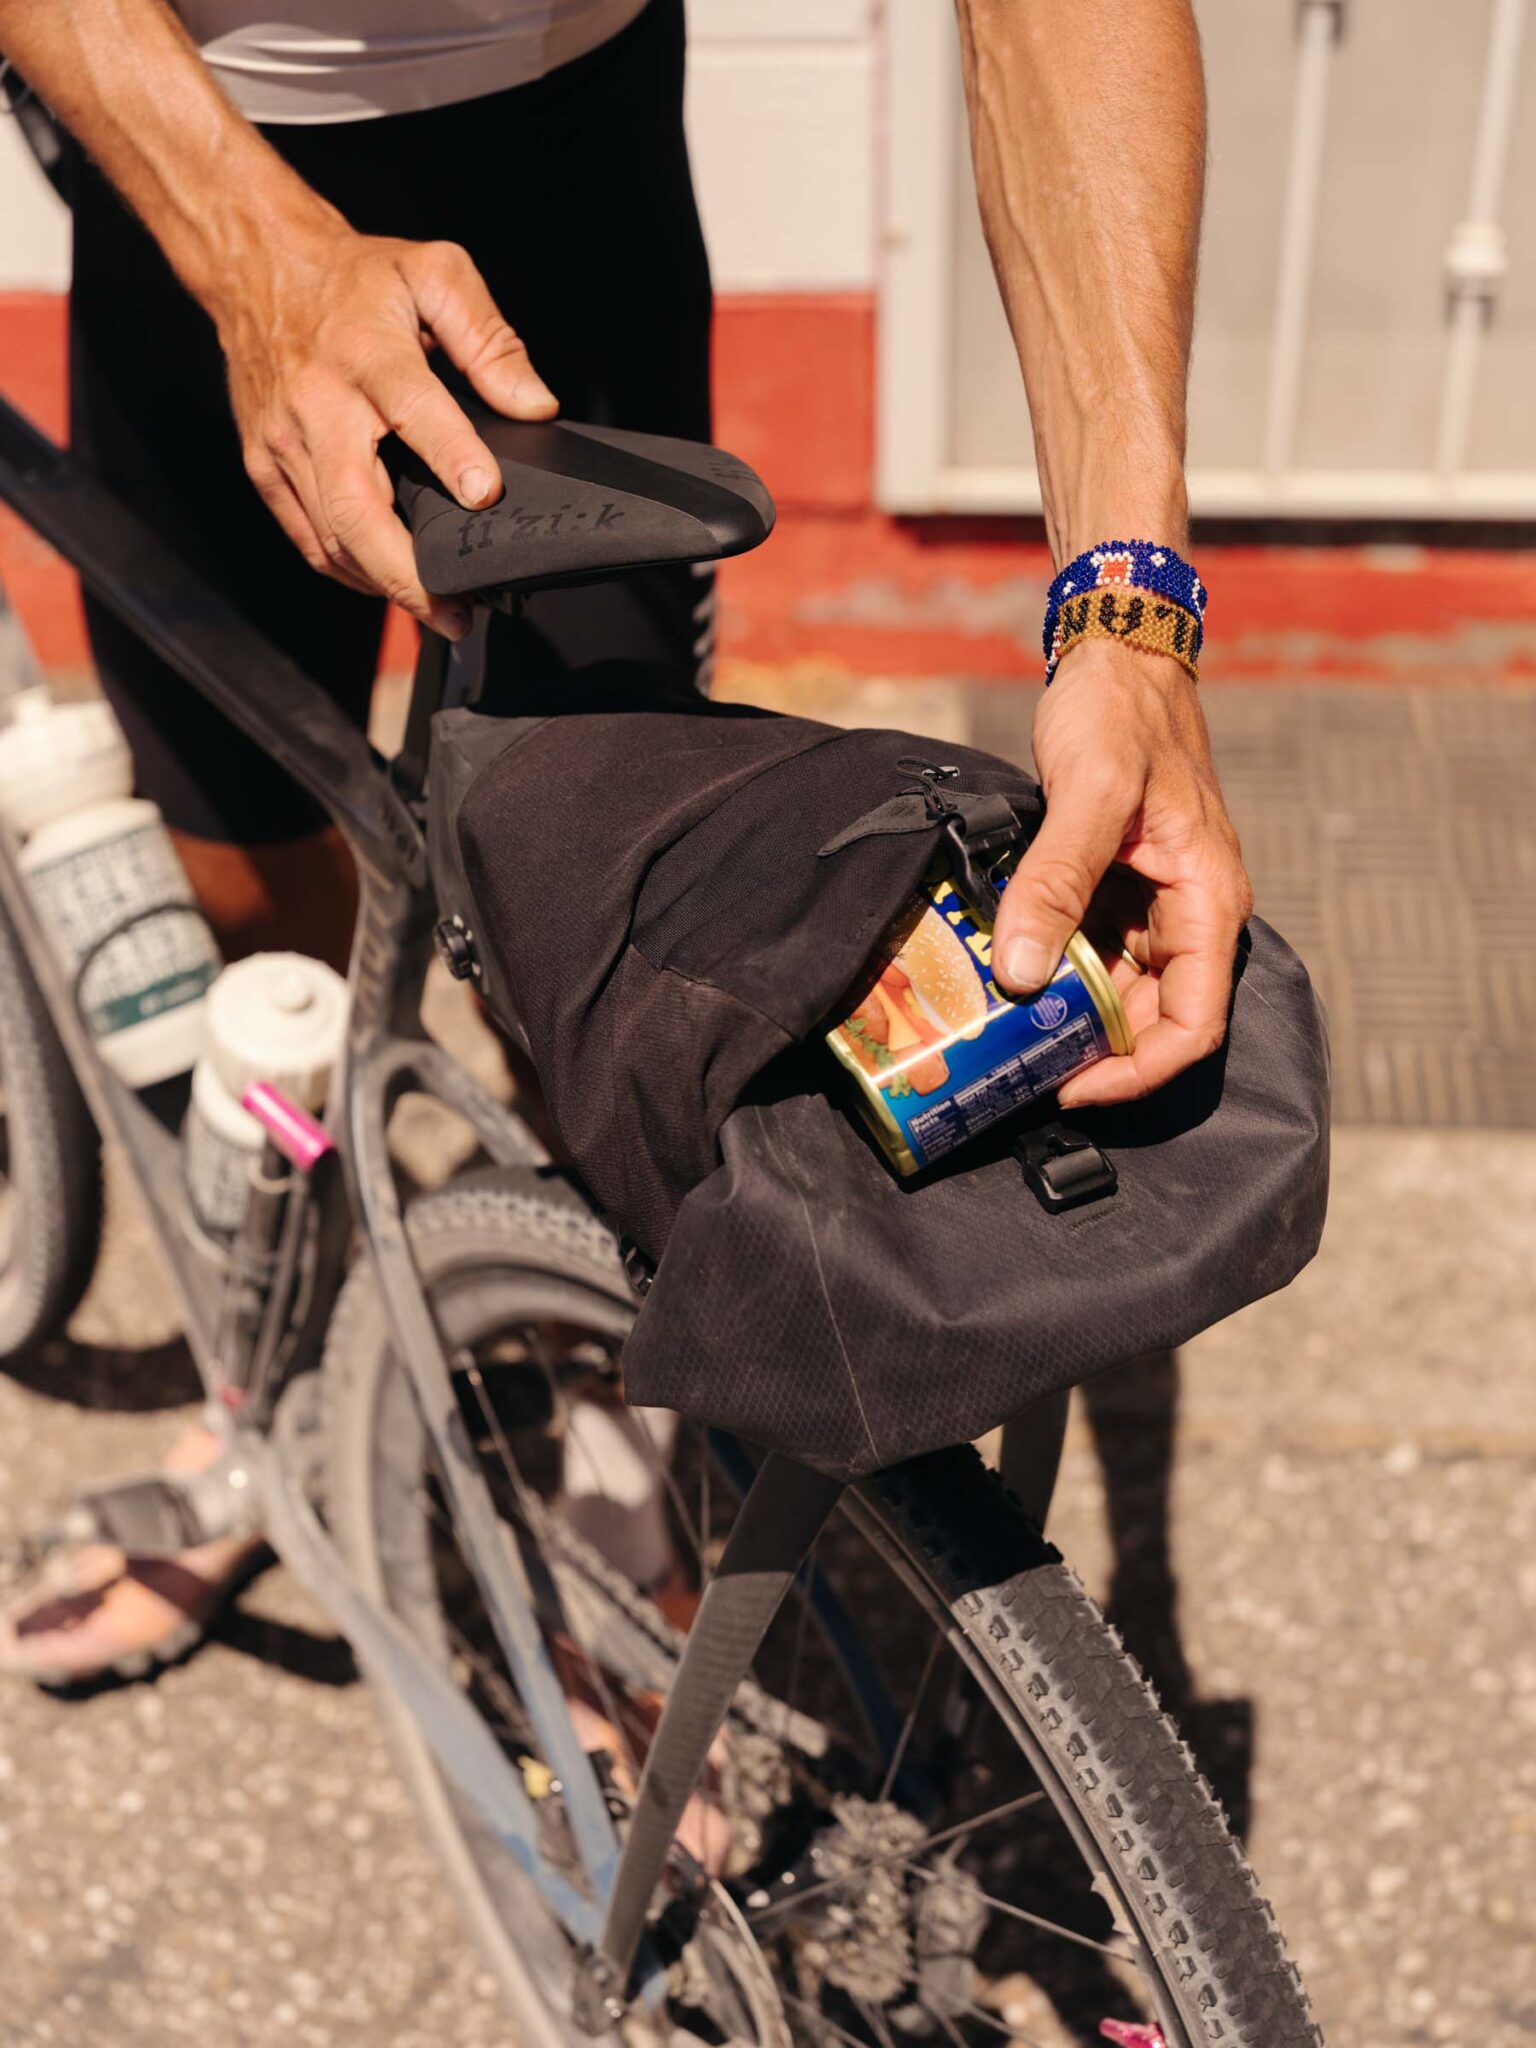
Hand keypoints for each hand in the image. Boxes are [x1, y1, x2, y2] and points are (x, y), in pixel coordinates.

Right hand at [216, 225, 557, 637]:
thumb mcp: (435, 273)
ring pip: (332, 538)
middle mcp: (318, 406)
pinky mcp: (264, 467)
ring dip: (384, 586)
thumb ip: (489, 337)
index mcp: (367, 353)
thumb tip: (535, 404)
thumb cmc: (356, 279)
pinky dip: (349, 571)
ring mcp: (283, 444)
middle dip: (408, 573)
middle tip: (458, 612)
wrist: (258, 269)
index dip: (451, 455)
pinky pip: (309, 539)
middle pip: (357, 508)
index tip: (486, 495)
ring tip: (438, 613)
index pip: (413, 409)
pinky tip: (388, 585)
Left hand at [992, 639, 1252, 1106]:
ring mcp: (1152, 904)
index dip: (1135, 1072)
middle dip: (1090, 1050)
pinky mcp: (1116, 888)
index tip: (1070, 1086)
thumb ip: (1054, 884)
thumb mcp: (1088, 794)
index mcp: (1208, 902)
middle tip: (1015, 1065)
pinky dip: (1052, 970)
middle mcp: (1189, 914)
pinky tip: (1002, 975)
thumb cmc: (1120, 714)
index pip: (1193, 1026)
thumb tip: (1019, 974)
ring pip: (1116, 990)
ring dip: (1065, 1013)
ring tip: (999, 1028)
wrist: (1116, 654)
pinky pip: (1089, 951)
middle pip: (1150, 1019)